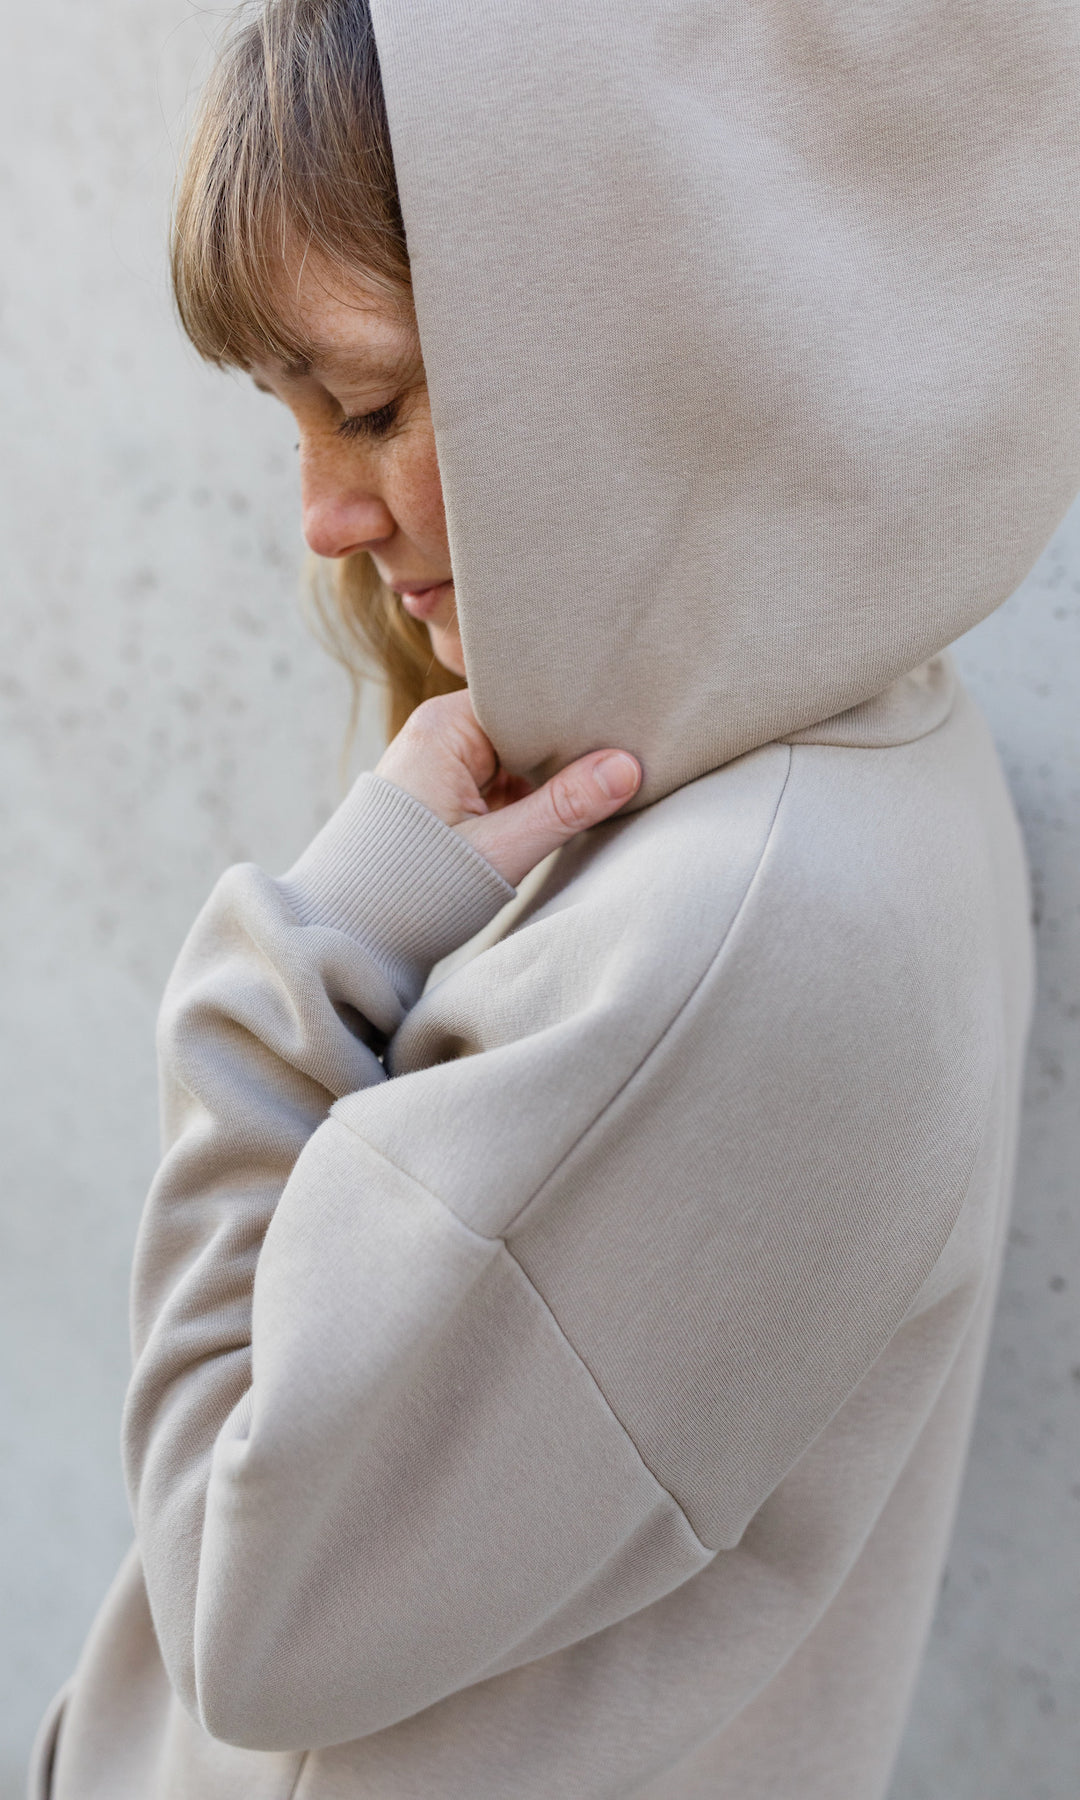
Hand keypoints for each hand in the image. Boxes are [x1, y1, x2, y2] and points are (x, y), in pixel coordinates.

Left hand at [374, 691, 641, 886]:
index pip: (525, 698)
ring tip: (600, 786)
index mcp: (444, 727)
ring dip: (550, 777)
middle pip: (523, 725)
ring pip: (517, 757)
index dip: (573, 714)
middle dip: (567, 747)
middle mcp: (439, 735)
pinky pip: (504, 782)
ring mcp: (443, 766)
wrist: (350, 936)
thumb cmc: (412, 891)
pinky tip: (567, 810)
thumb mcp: (501, 851)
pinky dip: (532, 796)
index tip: (621, 726)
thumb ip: (565, 807)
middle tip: (625, 755)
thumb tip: (628, 767)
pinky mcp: (447, 796)